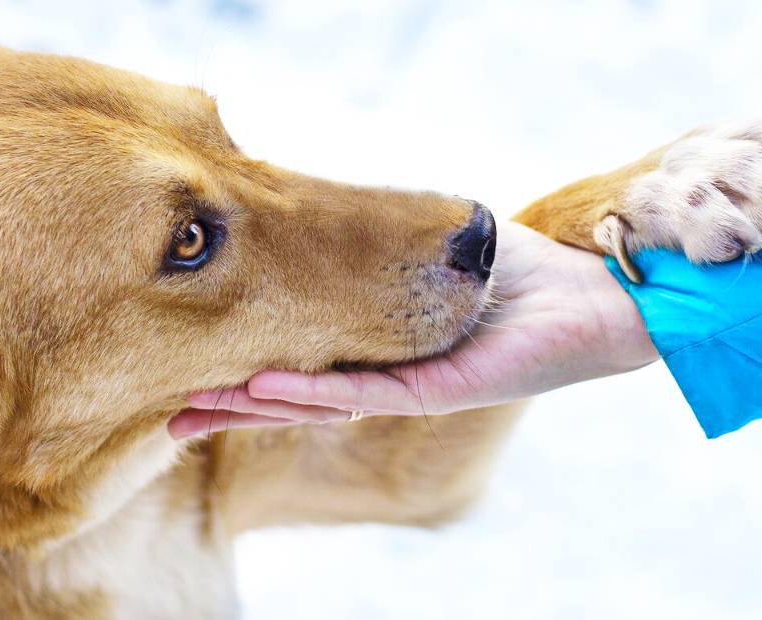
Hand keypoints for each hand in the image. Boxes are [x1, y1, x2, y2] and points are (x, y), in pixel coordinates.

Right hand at [168, 220, 658, 438]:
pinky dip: (310, 392)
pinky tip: (261, 388)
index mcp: (377, 349)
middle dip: (232, 409)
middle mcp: (386, 379)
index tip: (192, 372)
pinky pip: (364, 392)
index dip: (246, 374)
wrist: (591, 293)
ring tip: (194, 410)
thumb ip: (382, 244)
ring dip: (254, 407)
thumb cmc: (519, 273)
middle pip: (295, 399)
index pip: (300, 365)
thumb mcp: (432, 250)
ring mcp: (408, 390)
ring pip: (316, 404)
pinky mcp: (437, 391)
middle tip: (170, 418)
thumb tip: (334, 213)